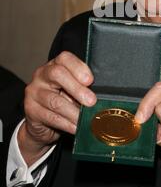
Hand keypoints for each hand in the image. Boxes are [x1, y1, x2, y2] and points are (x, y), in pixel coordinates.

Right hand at [19, 51, 95, 165]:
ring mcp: (34, 92)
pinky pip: (51, 117)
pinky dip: (67, 124)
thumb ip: (83, 88)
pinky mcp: (30, 110)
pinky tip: (76, 127)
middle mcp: (42, 75)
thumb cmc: (63, 101)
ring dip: (74, 112)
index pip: (64, 58)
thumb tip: (103, 95)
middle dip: (77, 88)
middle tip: (91, 101)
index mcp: (55, 65)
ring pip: (55, 100)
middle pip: (57, 74)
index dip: (78, 67)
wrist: (42, 123)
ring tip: (86, 119)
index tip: (90, 80)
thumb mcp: (74, 91)